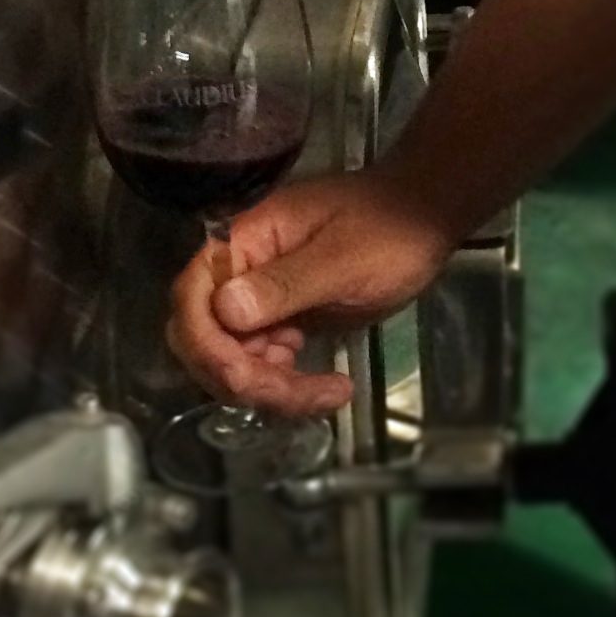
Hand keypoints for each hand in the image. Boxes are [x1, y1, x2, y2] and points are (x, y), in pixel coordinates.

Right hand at [166, 170, 455, 415]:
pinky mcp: (280, 318)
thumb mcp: (343, 260)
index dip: (206, 344)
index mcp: (243, 241)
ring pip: (233, 358)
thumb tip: (225, 310)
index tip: (245, 377)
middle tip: (302, 395)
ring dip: (272, 389)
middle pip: (205, 337)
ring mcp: (257, 296)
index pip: (192, 296)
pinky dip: (286, 383)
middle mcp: (239, 269)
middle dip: (243, 377)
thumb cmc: (388, 231)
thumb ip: (284, 285)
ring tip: (332, 392)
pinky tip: (328, 386)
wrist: (423, 221)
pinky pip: (262, 361)